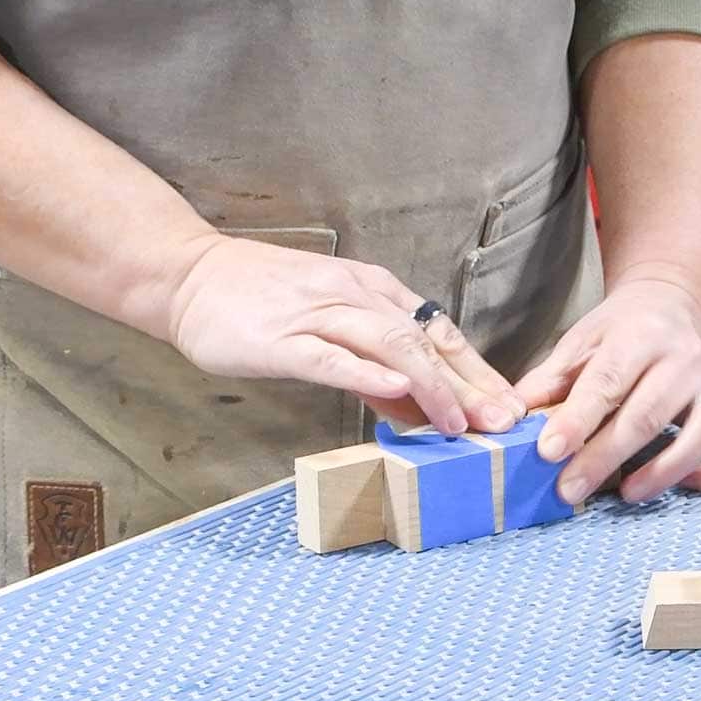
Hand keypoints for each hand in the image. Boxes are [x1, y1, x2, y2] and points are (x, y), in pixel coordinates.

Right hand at [163, 235, 525, 433]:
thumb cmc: (264, 303)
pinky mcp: (283, 338)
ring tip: (460, 423)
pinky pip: (333, 357)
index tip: (509, 405)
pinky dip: (367, 375)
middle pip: (427, 339)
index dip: (478, 370)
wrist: (191, 276)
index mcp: (374, 290)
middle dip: (471, 384)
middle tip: (504, 422)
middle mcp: (356, 296)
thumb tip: (419, 405)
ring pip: (390, 345)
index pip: (440, 331)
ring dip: (431, 385)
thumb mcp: (332, 323)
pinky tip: (395, 395)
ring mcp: (320, 314)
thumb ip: (376, 365)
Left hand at [515, 278, 700, 503]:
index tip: (547, 452)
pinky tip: (686, 483)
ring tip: (627, 493)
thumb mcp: (580, 341)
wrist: (675, 302)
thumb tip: (509, 420)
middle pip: (647, 415)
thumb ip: (548, 381)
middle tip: (569, 490)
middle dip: (604, 458)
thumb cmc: (622, 329)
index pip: (607, 382)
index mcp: (639, 336)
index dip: (577, 420)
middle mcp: (684, 359)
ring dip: (665, 470)